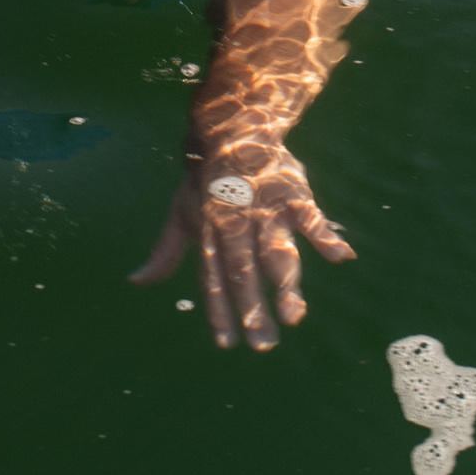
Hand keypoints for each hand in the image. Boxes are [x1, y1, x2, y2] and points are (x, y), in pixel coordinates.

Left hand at [132, 143, 353, 351]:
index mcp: (208, 234)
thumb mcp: (180, 215)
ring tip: (294, 316)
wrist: (230, 130)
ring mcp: (265, 210)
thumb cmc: (204, 182)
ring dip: (285, 284)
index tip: (229, 344)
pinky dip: (325, 236)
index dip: (219, 312)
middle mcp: (235, 225)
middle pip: (244, 272)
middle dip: (252, 310)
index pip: (212, 280)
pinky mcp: (292, 193)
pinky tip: (339, 257)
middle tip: (264, 345)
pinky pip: (310, 217)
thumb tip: (136, 282)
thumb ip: (165, 253)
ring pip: (276, 251)